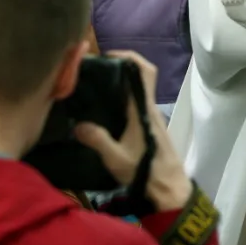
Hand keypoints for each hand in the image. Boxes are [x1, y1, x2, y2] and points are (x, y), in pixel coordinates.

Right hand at [74, 50, 192, 211]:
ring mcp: (151, 118)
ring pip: (137, 92)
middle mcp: (149, 108)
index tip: (109, 56)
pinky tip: (103, 112)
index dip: (130, 57)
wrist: (169, 189)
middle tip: (93, 73)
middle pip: (139, 77)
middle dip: (119, 69)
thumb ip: (96, 140)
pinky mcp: (149, 128)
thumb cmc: (146, 171)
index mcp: (143, 109)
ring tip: (92, 90)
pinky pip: (135, 104)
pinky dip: (121, 100)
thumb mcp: (115, 158)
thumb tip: (76, 125)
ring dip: (119, 86)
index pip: (145, 72)